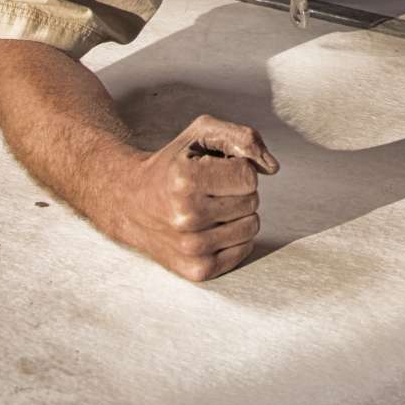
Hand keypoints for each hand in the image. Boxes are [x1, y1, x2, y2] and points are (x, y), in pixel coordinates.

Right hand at [93, 114, 277, 281]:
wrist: (131, 203)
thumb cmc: (174, 164)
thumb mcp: (202, 134)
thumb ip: (243, 138)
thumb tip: (273, 168)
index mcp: (185, 180)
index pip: (249, 177)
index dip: (237, 168)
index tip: (213, 169)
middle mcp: (186, 217)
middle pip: (252, 202)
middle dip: (237, 191)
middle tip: (208, 189)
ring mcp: (191, 248)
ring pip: (252, 227)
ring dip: (237, 214)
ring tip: (209, 207)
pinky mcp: (197, 270)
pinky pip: (244, 250)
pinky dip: (235, 237)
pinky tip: (211, 227)